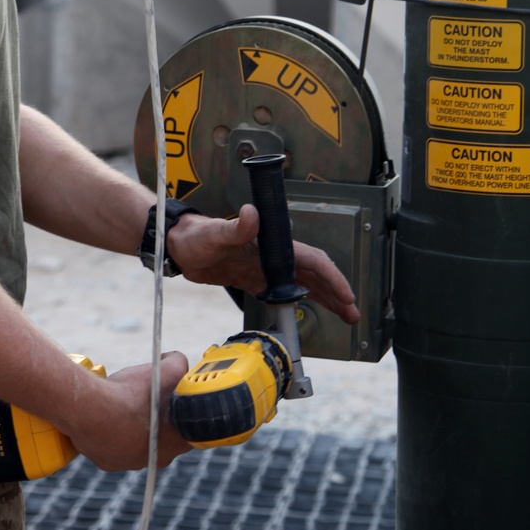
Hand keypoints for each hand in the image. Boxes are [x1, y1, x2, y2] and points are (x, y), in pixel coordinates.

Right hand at [63, 353, 191, 471]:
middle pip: (161, 433)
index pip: (187, 423)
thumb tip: (175, 360)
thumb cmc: (134, 394)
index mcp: (180, 441)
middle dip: (155, 415)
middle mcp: (159, 458)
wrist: (94, 411)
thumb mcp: (167, 370)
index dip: (178, 405)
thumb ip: (178, 363)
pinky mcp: (109, 462)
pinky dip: (111, 431)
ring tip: (123, 403)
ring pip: (136, 441)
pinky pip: (113, 446)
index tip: (168, 393)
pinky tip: (107, 415)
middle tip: (144, 394)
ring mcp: (133, 463)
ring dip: (132, 424)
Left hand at [165, 205, 359, 324]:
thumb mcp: (214, 233)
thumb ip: (235, 227)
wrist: (177, 246)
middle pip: (314, 275)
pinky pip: (284, 294)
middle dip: (336, 293)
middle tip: (352, 314)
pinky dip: (300, 304)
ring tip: (343, 316)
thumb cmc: (195, 234)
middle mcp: (272, 256)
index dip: (332, 278)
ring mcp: (264, 268)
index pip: (312, 261)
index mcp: (271, 244)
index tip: (347, 295)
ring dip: (324, 299)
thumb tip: (251, 214)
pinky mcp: (253, 280)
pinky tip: (308, 314)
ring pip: (303, 285)